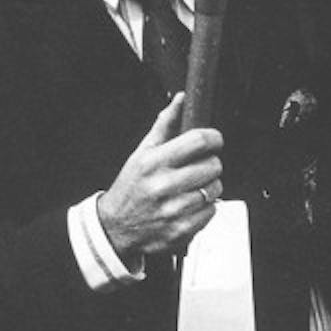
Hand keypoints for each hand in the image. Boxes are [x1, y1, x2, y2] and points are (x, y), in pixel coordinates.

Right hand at [97, 94, 223, 260]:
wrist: (115, 228)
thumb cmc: (132, 187)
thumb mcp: (142, 152)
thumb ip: (165, 125)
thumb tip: (181, 100)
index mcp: (153, 162)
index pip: (199, 141)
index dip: (213, 138)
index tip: (214, 140)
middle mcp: (163, 186)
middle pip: (212, 165)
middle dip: (210, 163)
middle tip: (198, 167)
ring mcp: (173, 210)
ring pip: (215, 188)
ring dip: (209, 186)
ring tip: (192, 188)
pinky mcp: (182, 230)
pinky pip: (212, 211)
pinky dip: (205, 208)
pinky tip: (189, 206)